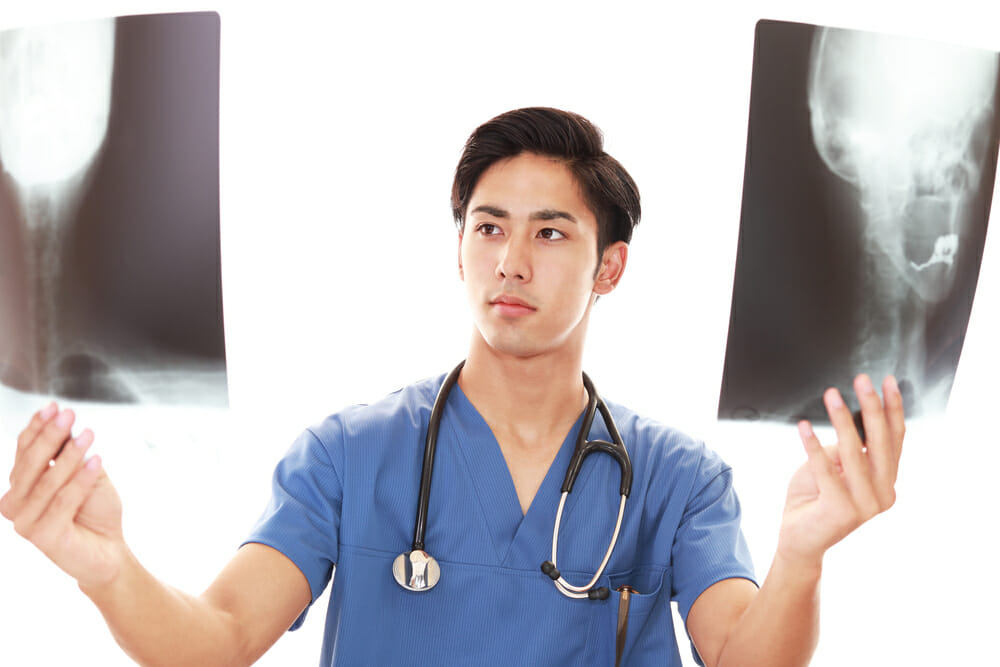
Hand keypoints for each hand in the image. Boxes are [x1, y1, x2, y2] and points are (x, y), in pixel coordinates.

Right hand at [1, 403, 124, 589]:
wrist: (108, 549)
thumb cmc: (95, 511)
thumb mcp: (84, 473)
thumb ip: (70, 452)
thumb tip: (63, 420)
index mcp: (20, 486)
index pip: (23, 451)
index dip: (37, 428)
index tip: (53, 406)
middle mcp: (15, 504)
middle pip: (30, 463)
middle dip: (50, 436)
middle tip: (69, 414)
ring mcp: (24, 522)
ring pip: (46, 481)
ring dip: (68, 455)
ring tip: (89, 435)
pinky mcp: (41, 536)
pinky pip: (63, 501)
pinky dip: (80, 480)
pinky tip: (96, 461)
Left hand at [777, 374, 904, 566]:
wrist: (799, 541)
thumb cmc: (814, 498)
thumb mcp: (833, 466)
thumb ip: (847, 448)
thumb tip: (849, 419)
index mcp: (887, 482)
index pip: (894, 440)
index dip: (892, 409)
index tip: (888, 382)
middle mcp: (882, 495)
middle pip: (880, 443)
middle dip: (872, 408)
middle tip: (862, 380)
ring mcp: (864, 506)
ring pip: (854, 454)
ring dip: (842, 421)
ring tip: (832, 394)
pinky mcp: (840, 511)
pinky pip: (825, 470)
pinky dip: (813, 446)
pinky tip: (804, 426)